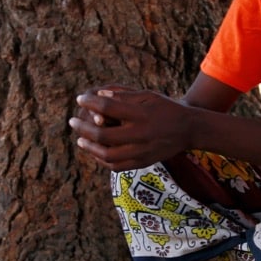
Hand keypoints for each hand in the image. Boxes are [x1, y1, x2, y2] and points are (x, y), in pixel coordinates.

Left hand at [69, 86, 192, 170]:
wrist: (189, 129)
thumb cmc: (165, 108)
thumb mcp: (147, 95)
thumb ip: (123, 95)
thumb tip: (98, 94)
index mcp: (141, 114)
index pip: (108, 107)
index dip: (90, 102)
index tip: (80, 98)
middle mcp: (141, 134)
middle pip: (103, 135)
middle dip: (83, 128)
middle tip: (72, 121)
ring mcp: (142, 151)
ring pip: (107, 155)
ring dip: (89, 147)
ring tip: (80, 140)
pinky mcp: (143, 162)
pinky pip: (117, 166)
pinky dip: (102, 160)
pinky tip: (94, 152)